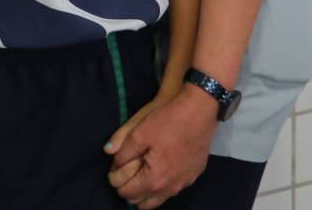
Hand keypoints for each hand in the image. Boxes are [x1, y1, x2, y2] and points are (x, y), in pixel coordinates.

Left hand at [106, 85, 216, 208]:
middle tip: (126, 171)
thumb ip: (123, 151)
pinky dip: (164, 182)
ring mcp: (185, 183)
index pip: (127, 193)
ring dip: (148, 189)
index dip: (116, 181)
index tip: (114, 167)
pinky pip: (174, 186)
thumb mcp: (139, 132)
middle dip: (131, 189)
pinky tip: (162, 164)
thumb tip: (111, 159)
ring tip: (142, 171)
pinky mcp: (194, 174)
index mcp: (154, 181)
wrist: (200, 110)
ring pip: (160, 198)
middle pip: (143, 202)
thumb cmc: (168, 121)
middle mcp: (171, 188)